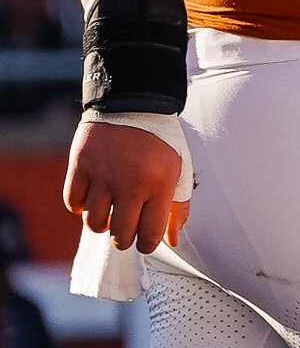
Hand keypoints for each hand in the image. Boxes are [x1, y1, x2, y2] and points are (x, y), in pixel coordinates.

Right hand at [65, 113, 190, 254]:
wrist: (135, 102)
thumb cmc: (160, 141)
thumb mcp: (179, 168)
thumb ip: (177, 206)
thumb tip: (172, 240)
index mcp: (158, 184)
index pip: (149, 234)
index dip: (146, 244)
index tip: (144, 241)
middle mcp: (130, 183)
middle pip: (119, 234)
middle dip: (123, 238)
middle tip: (126, 228)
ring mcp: (102, 175)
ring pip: (93, 223)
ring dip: (101, 223)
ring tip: (111, 210)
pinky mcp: (80, 166)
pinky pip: (72, 203)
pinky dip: (80, 205)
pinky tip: (92, 196)